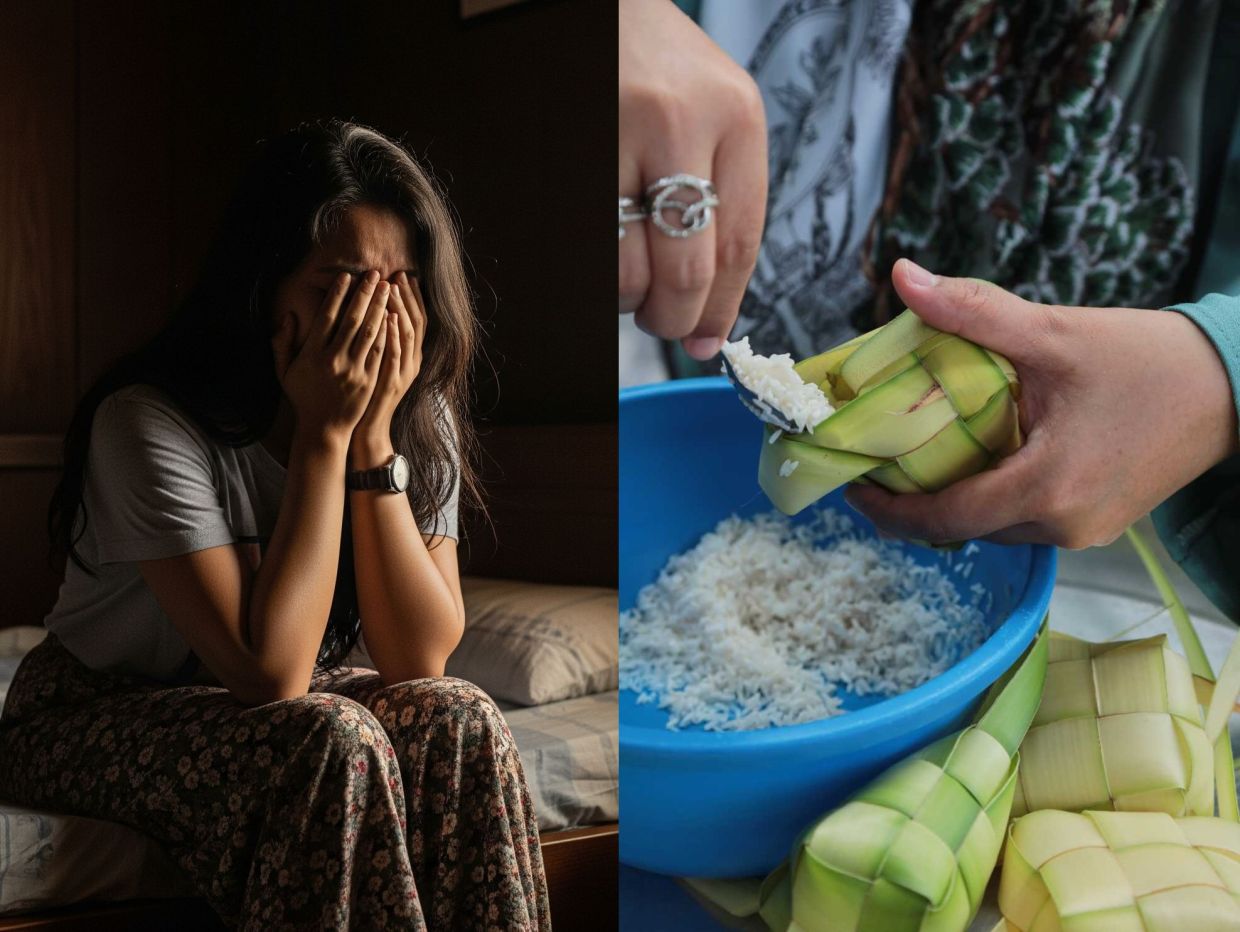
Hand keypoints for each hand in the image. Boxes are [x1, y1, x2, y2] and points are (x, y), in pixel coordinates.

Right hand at [271, 270, 389, 442]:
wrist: (324, 429)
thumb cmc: (303, 397)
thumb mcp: (284, 371)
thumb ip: (282, 343)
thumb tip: (289, 316)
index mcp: (312, 354)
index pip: (327, 317)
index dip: (338, 294)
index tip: (347, 276)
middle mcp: (333, 360)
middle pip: (352, 320)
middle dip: (365, 294)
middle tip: (376, 274)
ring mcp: (353, 371)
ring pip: (369, 333)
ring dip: (380, 308)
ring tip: (388, 288)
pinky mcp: (369, 381)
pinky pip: (379, 352)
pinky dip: (387, 332)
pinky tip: (393, 316)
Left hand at [352, 270, 424, 456]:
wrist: (366, 429)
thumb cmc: (366, 396)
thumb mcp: (378, 367)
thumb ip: (380, 342)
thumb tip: (378, 314)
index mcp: (410, 357)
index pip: (417, 320)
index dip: (412, 298)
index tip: (404, 276)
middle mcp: (412, 362)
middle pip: (416, 322)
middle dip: (408, 297)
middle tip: (399, 274)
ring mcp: (403, 373)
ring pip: (408, 335)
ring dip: (401, 309)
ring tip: (393, 288)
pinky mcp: (391, 383)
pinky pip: (395, 355)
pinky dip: (394, 335)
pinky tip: (390, 317)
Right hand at [619, 0, 767, 359]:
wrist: (602, 7)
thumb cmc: (660, 69)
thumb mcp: (715, 114)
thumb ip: (725, 196)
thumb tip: (711, 309)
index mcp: (735, 115)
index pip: (740, 244)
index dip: (722, 309)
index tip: (709, 341)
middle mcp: (679, 121)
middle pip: (687, 270)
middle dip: (676, 319)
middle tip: (666, 325)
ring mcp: (617, 134)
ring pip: (628, 270)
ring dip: (630, 299)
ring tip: (631, 280)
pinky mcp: (570, 152)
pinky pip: (589, 247)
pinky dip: (600, 271)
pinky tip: (608, 251)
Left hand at [843, 259, 1239, 548]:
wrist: (1235, 387)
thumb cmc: (1149, 360)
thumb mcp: (1053, 332)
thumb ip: (973, 310)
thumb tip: (903, 276)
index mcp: (1046, 489)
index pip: (943, 519)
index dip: (888, 508)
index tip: (852, 483)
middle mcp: (1061, 525)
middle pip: (962, 526)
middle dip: (913, 500)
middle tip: (876, 460)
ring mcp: (1081, 532)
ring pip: (992, 525)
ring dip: (952, 496)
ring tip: (916, 453)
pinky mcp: (1095, 524)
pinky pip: (1023, 518)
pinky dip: (990, 493)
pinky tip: (974, 455)